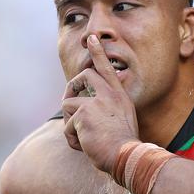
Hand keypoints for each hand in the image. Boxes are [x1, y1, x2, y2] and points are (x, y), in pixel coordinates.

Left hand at [62, 35, 138, 172]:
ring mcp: (96, 102)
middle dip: (71, 87)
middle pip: (83, 75)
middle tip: (70, 101)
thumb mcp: (122, 121)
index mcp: (119, 95)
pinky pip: (66, 125)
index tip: (91, 38)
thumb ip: (107, 110)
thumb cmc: (125, 145)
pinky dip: (72, 139)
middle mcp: (109, 94)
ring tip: (82, 137)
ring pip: (68, 103)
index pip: (106, 68)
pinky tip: (84, 146)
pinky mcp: (83, 113)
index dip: (98, 52)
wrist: (126, 155)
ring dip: (70, 123)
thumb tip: (86, 110)